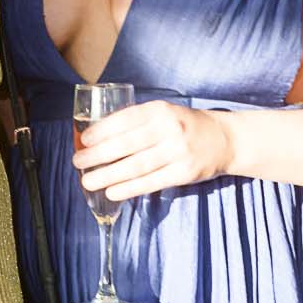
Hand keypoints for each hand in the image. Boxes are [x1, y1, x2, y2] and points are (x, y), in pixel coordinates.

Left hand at [76, 101, 233, 201]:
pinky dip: (129, 188)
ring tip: (88, 181)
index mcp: (160, 110)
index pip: (125, 119)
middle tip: (78, 162)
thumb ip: (138, 122)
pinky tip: (112, 192)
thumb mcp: (164, 113)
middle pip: (126, 145)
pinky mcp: (184, 173)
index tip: (83, 140)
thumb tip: (98, 137)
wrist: (224, 140)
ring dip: (108, 175)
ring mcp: (178, 152)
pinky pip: (151, 182)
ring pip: (136, 166)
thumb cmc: (185, 126)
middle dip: (98, 155)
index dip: (102, 131)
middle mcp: (169, 129)